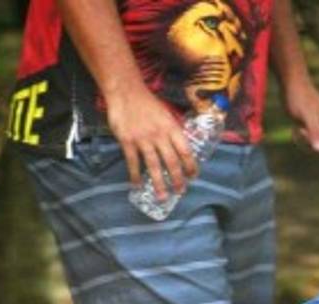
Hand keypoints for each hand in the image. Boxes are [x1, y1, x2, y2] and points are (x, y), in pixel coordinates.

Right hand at [106, 84, 196, 198]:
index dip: (191, 166)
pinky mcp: (127, 141)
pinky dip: (135, 175)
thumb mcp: (167, 114)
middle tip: (180, 191)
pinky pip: (133, 162)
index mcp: (172, 128)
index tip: (193, 176)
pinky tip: (137, 185)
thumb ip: (173, 131)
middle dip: (177, 179)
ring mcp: (143, 139)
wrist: (125, 91)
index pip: (185, 151)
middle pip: (172, 162)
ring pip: (154, 166)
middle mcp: (159, 136)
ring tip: (162, 197)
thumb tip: (181, 148)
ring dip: (159, 183)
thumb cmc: (147, 103)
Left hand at [284, 82, 318, 151]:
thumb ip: (315, 131)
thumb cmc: (299, 96)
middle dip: (308, 140)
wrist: (291, 82)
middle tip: (299, 128)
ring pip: (314, 143)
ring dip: (303, 138)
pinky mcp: (313, 125)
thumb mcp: (306, 115)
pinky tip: (296, 127)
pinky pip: (309, 138)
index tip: (302, 130)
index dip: (312, 141)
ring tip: (296, 127)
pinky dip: (301, 135)